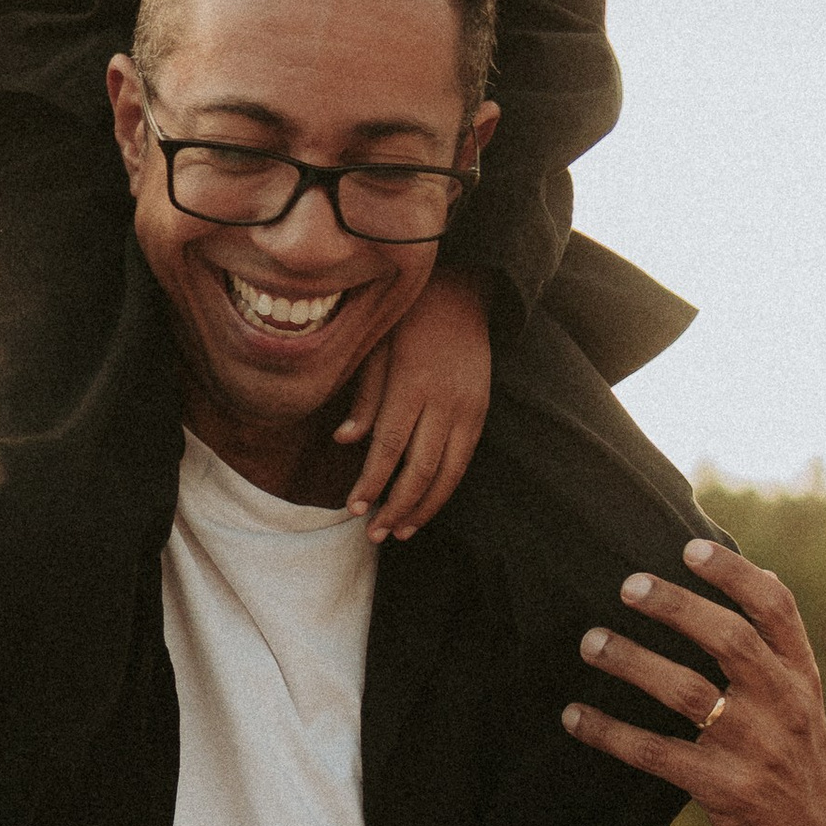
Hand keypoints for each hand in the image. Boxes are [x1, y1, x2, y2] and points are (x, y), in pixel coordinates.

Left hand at [333, 268, 491, 540]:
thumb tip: (344, 440)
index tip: (353, 508)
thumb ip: (364, 396)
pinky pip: (464, 460)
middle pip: (421, 469)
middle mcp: (444, 400)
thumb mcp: (375, 348)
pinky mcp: (481, 411)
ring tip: (400, 532)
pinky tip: (426, 506)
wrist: (459, 292)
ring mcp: (468, 407)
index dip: (371, 483)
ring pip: (449, 472)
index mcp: (412, 383)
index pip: (389, 447)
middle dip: (396, 507)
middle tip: (374, 534)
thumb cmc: (406, 320)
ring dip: (424, 507)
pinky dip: (445, 488)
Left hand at [561, 539, 825, 825]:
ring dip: (634, 663)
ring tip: (590, 641)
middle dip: (679, 608)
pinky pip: (658, 754)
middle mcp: (785, 707)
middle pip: (732, 641)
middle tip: (629, 585)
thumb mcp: (804, 707)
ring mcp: (757, 749)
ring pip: (689, 693)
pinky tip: (575, 717)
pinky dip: (612, 732)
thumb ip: (776, 653)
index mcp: (804, 679)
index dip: (735, 574)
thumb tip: (747, 575)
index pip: (778, 610)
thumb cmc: (796, 765)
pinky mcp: (726, 790)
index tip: (690, 546)